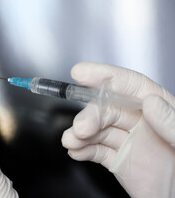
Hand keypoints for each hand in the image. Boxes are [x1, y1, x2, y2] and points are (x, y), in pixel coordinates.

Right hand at [61, 62, 174, 196]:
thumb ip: (172, 124)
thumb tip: (151, 102)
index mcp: (163, 112)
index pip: (133, 86)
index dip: (107, 76)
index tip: (82, 73)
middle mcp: (144, 124)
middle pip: (110, 110)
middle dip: (91, 116)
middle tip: (80, 128)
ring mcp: (131, 143)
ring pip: (100, 131)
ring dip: (80, 134)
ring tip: (70, 142)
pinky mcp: (121, 162)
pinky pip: (98, 152)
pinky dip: (83, 151)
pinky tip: (76, 151)